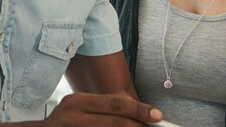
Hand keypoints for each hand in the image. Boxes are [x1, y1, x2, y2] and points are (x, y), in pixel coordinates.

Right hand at [42, 92, 162, 126]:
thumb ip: (107, 104)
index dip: (139, 109)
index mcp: (77, 101)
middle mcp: (72, 115)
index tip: (158, 115)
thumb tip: (138, 109)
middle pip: (114, 122)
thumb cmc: (68, 120)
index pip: (115, 103)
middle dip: (136, 126)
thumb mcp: (83, 106)